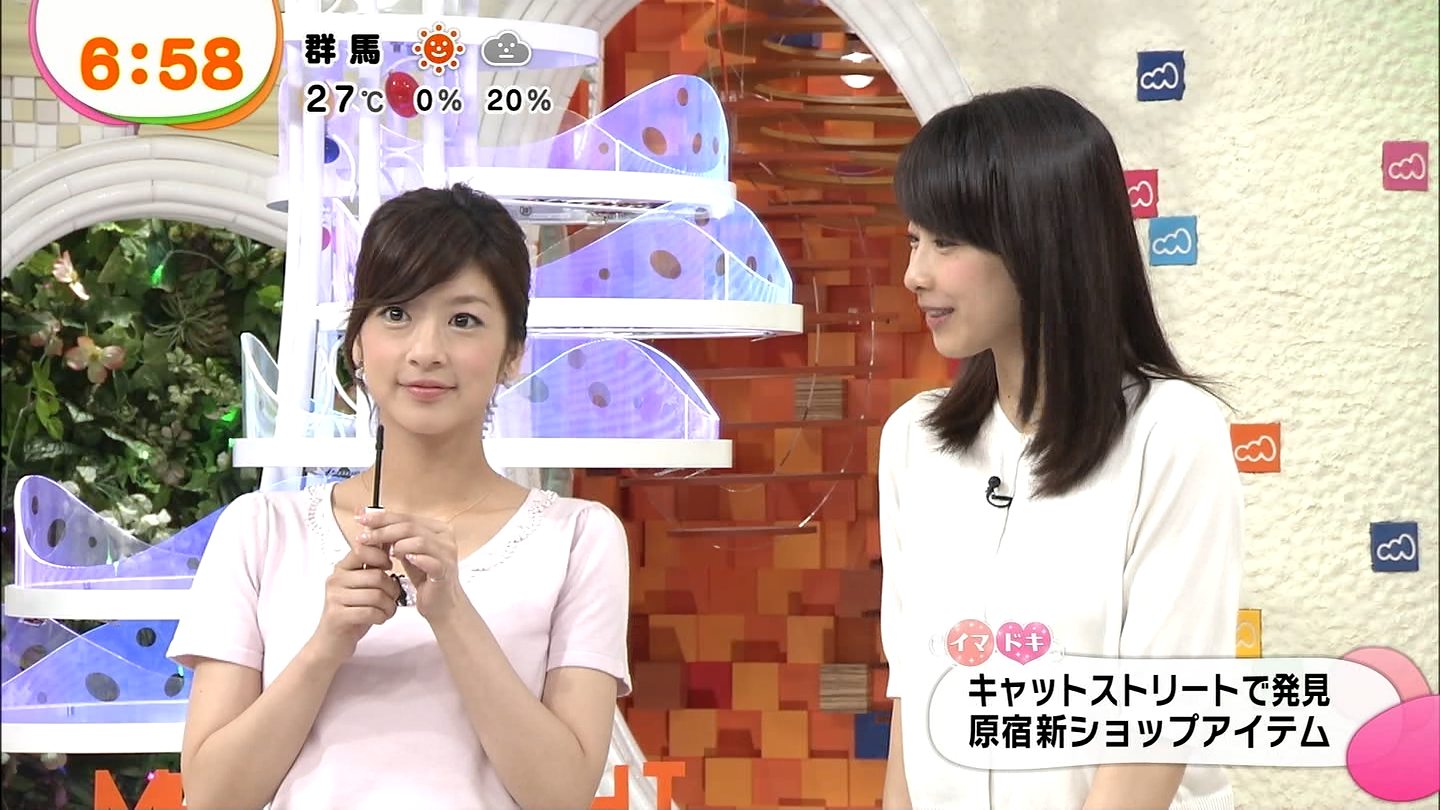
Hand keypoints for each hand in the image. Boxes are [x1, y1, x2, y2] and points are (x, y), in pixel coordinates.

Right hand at [310, 545, 400, 664]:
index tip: (388, 567)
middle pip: (376, 576)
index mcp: (342, 568)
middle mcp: (336, 579)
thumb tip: (389, 540)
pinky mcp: (337, 616)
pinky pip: (370, 611)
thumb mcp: (363, 586)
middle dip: (392, 589)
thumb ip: (373, 566)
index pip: (362, 549)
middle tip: (393, 598)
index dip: (381, 556)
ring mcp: (334, 597)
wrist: (331, 643)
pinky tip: (380, 619)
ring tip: (388, 611)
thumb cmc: (352, 611)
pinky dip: (381, 616)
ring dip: (389, 606)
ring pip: (376, 595)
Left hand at [355, 509, 462, 620]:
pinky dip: (416, 559)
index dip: (383, 517)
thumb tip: (370, 524)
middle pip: (410, 527)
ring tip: (385, 553)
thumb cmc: (425, 577)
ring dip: (397, 545)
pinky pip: (430, 562)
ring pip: (419, 541)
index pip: (407, 517)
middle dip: (383, 530)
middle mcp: (445, 538)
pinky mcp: (445, 571)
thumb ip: (394, 537)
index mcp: (437, 529)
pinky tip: (404, 559)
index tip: (362, 519)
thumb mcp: (407, 553)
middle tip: (364, 537)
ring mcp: (447, 554)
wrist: (442, 603)